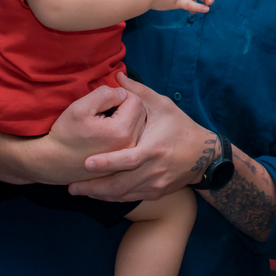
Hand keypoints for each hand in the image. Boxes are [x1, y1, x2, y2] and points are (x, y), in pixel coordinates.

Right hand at [20, 84, 145, 184]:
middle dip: (126, 105)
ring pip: (139, 126)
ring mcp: (128, 157)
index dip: (121, 93)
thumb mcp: (81, 107)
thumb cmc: (65, 134)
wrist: (54, 163)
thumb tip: (122, 92)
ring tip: (107, 120)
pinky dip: (125, 131)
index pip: (136, 100)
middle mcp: (130, 145)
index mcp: (122, 130)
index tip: (104, 100)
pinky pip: (133, 139)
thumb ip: (105, 94)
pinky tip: (108, 133)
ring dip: (127, 118)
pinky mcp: (123, 163)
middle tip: (105, 108)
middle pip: (141, 113)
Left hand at [69, 73, 212, 201]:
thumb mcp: (163, 106)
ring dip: (100, 195)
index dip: (107, 163)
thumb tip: (118, 76)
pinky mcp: (156, 193)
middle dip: (94, 187)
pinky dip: (113, 198)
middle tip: (71, 186)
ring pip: (123, 195)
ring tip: (79, 191)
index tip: (86, 163)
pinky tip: (98, 194)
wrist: (204, 156)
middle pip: (120, 185)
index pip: (127, 159)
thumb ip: (139, 92)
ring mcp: (155, 185)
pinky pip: (130, 199)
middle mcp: (153, 170)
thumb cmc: (181, 127)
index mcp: (154, 149)